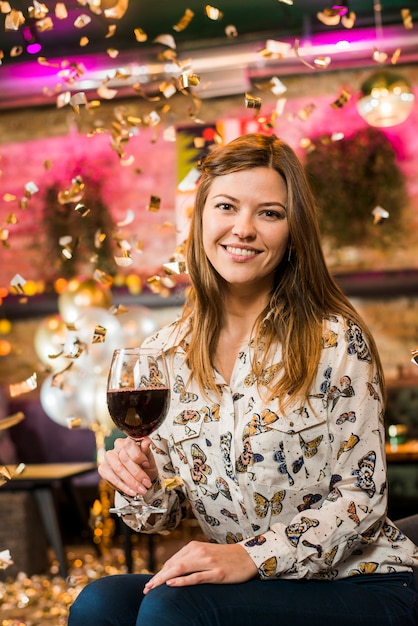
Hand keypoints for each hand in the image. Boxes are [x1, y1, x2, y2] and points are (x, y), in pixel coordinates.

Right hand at [98, 436, 157, 496]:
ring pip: (118, 469)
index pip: (129, 445)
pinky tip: (131, 491)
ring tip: (141, 490)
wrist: (140, 478)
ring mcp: (109, 457)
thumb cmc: (145, 466)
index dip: (138, 456)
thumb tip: (146, 442)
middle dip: (137, 473)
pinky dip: (123, 486)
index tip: (147, 465)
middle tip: (146, 483)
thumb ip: (147, 451)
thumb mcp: (149, 459)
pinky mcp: (103, 468)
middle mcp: (117, 446)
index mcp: (129, 440)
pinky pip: (111, 478)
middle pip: (124, 459)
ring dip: (131, 482)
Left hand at [143, 541, 257, 592]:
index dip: (160, 572)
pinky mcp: (217, 573)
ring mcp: (208, 562)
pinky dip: (182, 580)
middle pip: (173, 565)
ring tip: (152, 588)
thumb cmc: (226, 557)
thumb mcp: (206, 553)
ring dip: (164, 579)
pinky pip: (196, 577)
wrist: (249, 556)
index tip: (151, 583)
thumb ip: (191, 559)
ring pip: (180, 569)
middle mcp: (200, 552)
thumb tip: (172, 571)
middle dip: (157, 577)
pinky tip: (171, 584)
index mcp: (195, 546)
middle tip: (146, 589)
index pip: (172, 560)